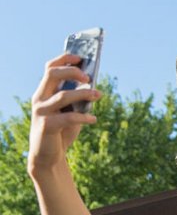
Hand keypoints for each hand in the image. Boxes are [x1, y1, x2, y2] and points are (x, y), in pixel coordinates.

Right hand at [28, 53, 99, 174]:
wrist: (49, 157)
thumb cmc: (62, 131)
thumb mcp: (71, 112)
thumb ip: (78, 101)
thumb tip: (95, 88)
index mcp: (44, 92)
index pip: (50, 68)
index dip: (64, 60)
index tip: (80, 58)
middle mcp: (39, 99)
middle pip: (52, 75)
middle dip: (72, 72)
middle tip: (89, 77)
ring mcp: (41, 112)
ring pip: (63, 95)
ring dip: (83, 94)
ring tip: (99, 95)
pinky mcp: (46, 126)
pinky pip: (67, 117)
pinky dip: (83, 117)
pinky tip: (94, 120)